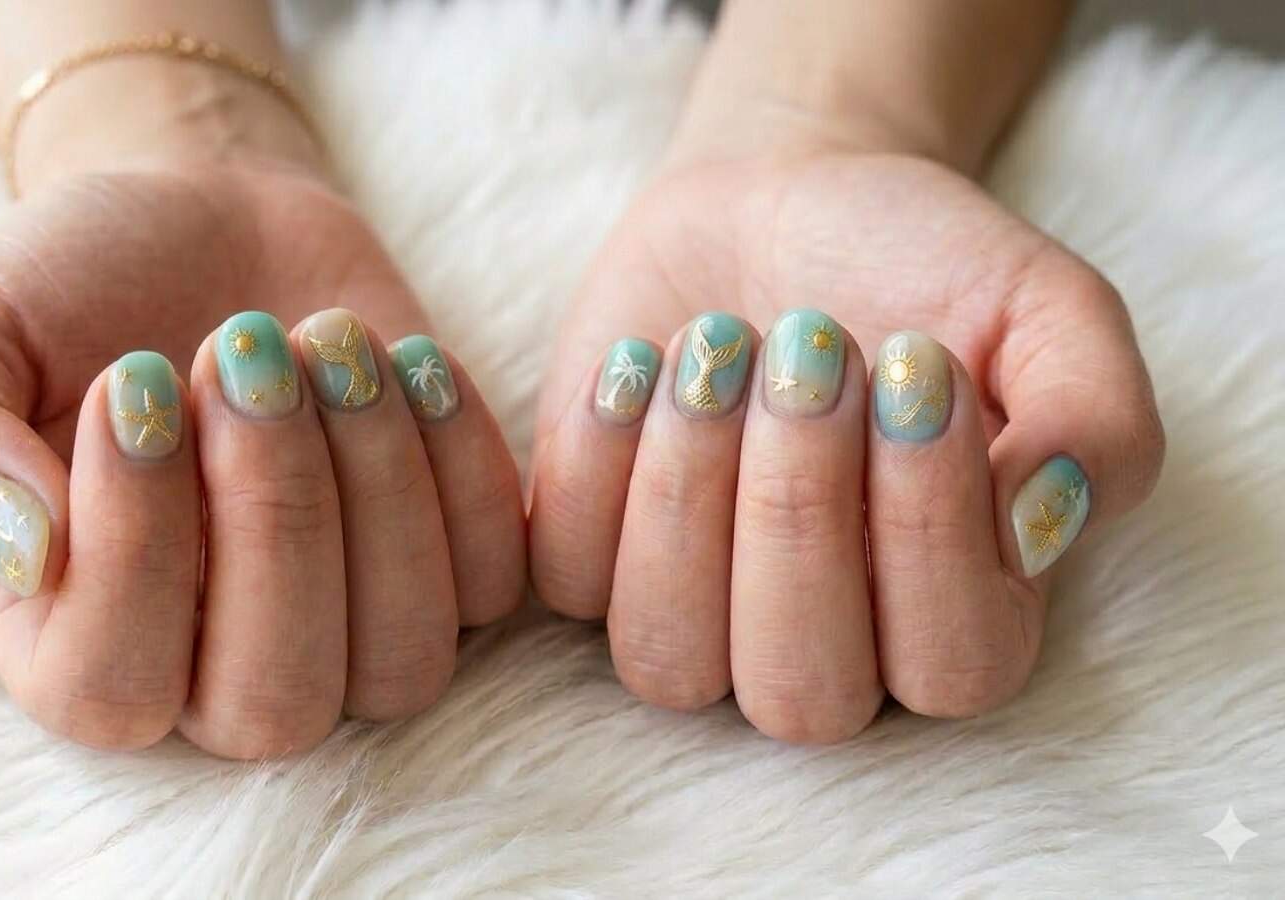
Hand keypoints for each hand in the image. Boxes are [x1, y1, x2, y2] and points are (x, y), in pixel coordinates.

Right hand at [0, 97, 523, 757]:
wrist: (201, 220)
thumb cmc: (72, 292)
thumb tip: (23, 553)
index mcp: (74, 642)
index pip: (108, 689)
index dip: (133, 546)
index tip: (133, 377)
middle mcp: (214, 668)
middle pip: (274, 702)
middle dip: (275, 519)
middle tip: (240, 349)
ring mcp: (347, 628)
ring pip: (402, 663)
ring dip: (378, 489)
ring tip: (323, 341)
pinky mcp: (451, 563)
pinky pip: (494, 579)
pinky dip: (460, 462)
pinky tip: (402, 355)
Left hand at [529, 130, 1163, 741]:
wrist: (787, 199)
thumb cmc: (924, 268)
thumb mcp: (1046, 312)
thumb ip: (1092, 420)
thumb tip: (1038, 527)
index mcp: (959, 614)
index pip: (953, 667)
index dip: (928, 531)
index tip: (915, 361)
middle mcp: (825, 646)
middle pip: (800, 693)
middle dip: (797, 513)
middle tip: (810, 352)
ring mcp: (696, 615)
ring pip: (668, 661)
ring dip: (687, 497)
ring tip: (718, 348)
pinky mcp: (589, 556)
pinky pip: (567, 579)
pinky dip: (597, 465)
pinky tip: (638, 361)